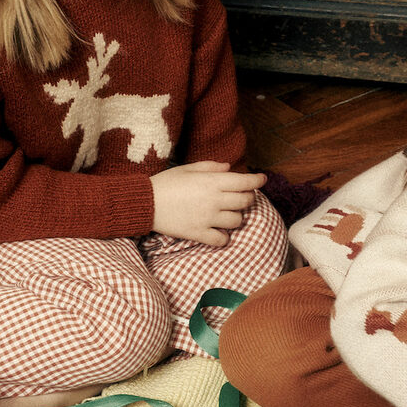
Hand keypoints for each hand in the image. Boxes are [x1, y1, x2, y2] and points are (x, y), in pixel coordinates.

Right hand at [150, 161, 265, 245]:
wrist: (144, 203)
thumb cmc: (165, 182)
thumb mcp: (188, 169)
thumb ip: (211, 167)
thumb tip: (229, 168)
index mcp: (212, 182)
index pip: (245, 182)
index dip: (257, 180)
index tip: (262, 179)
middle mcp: (214, 200)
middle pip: (245, 202)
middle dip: (248, 198)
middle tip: (241, 196)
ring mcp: (207, 218)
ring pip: (237, 221)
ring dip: (236, 217)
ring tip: (227, 214)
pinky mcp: (199, 233)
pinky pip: (222, 239)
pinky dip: (224, 236)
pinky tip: (218, 231)